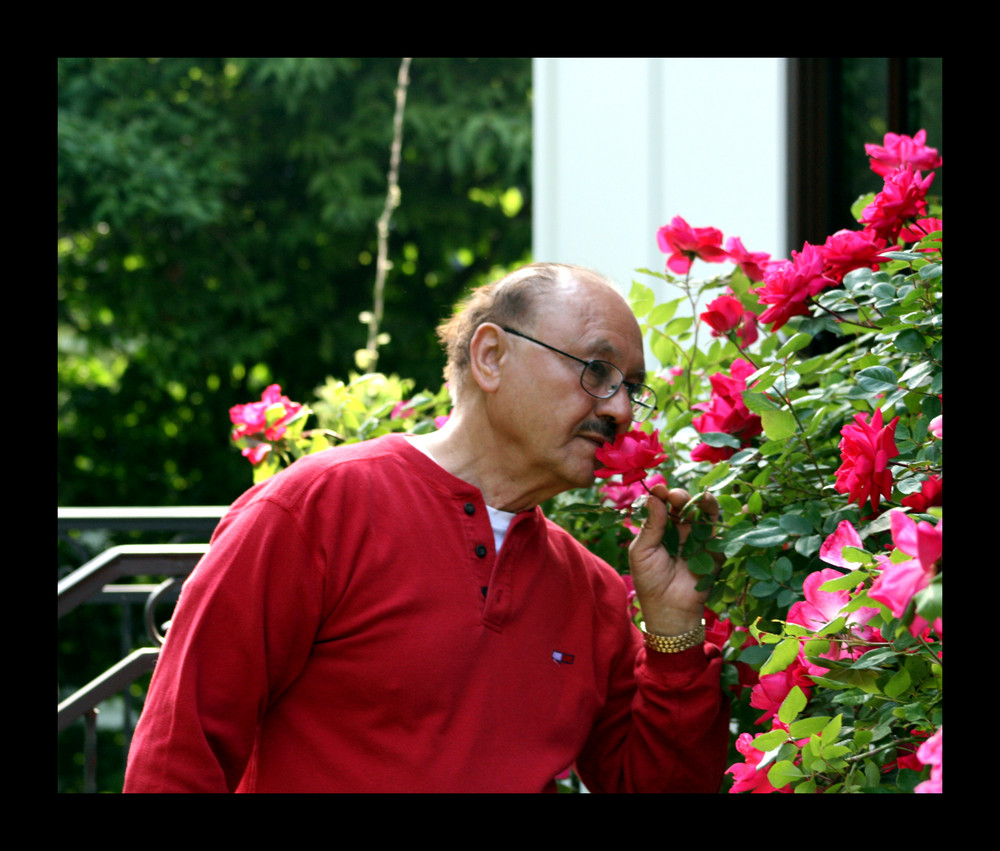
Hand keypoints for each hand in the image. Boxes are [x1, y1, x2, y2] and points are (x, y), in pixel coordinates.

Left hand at [627, 483, 720, 635]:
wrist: (669, 609)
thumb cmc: (649, 580)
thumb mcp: (642, 551)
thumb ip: (651, 525)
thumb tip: (653, 497)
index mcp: (660, 528)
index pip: (662, 505)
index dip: (661, 495)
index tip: (658, 488)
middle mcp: (679, 530)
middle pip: (683, 505)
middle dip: (680, 497)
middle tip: (675, 496)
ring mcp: (698, 539)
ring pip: (703, 513)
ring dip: (701, 502)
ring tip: (697, 497)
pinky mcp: (714, 549)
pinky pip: (718, 531)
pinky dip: (715, 517)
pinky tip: (709, 508)